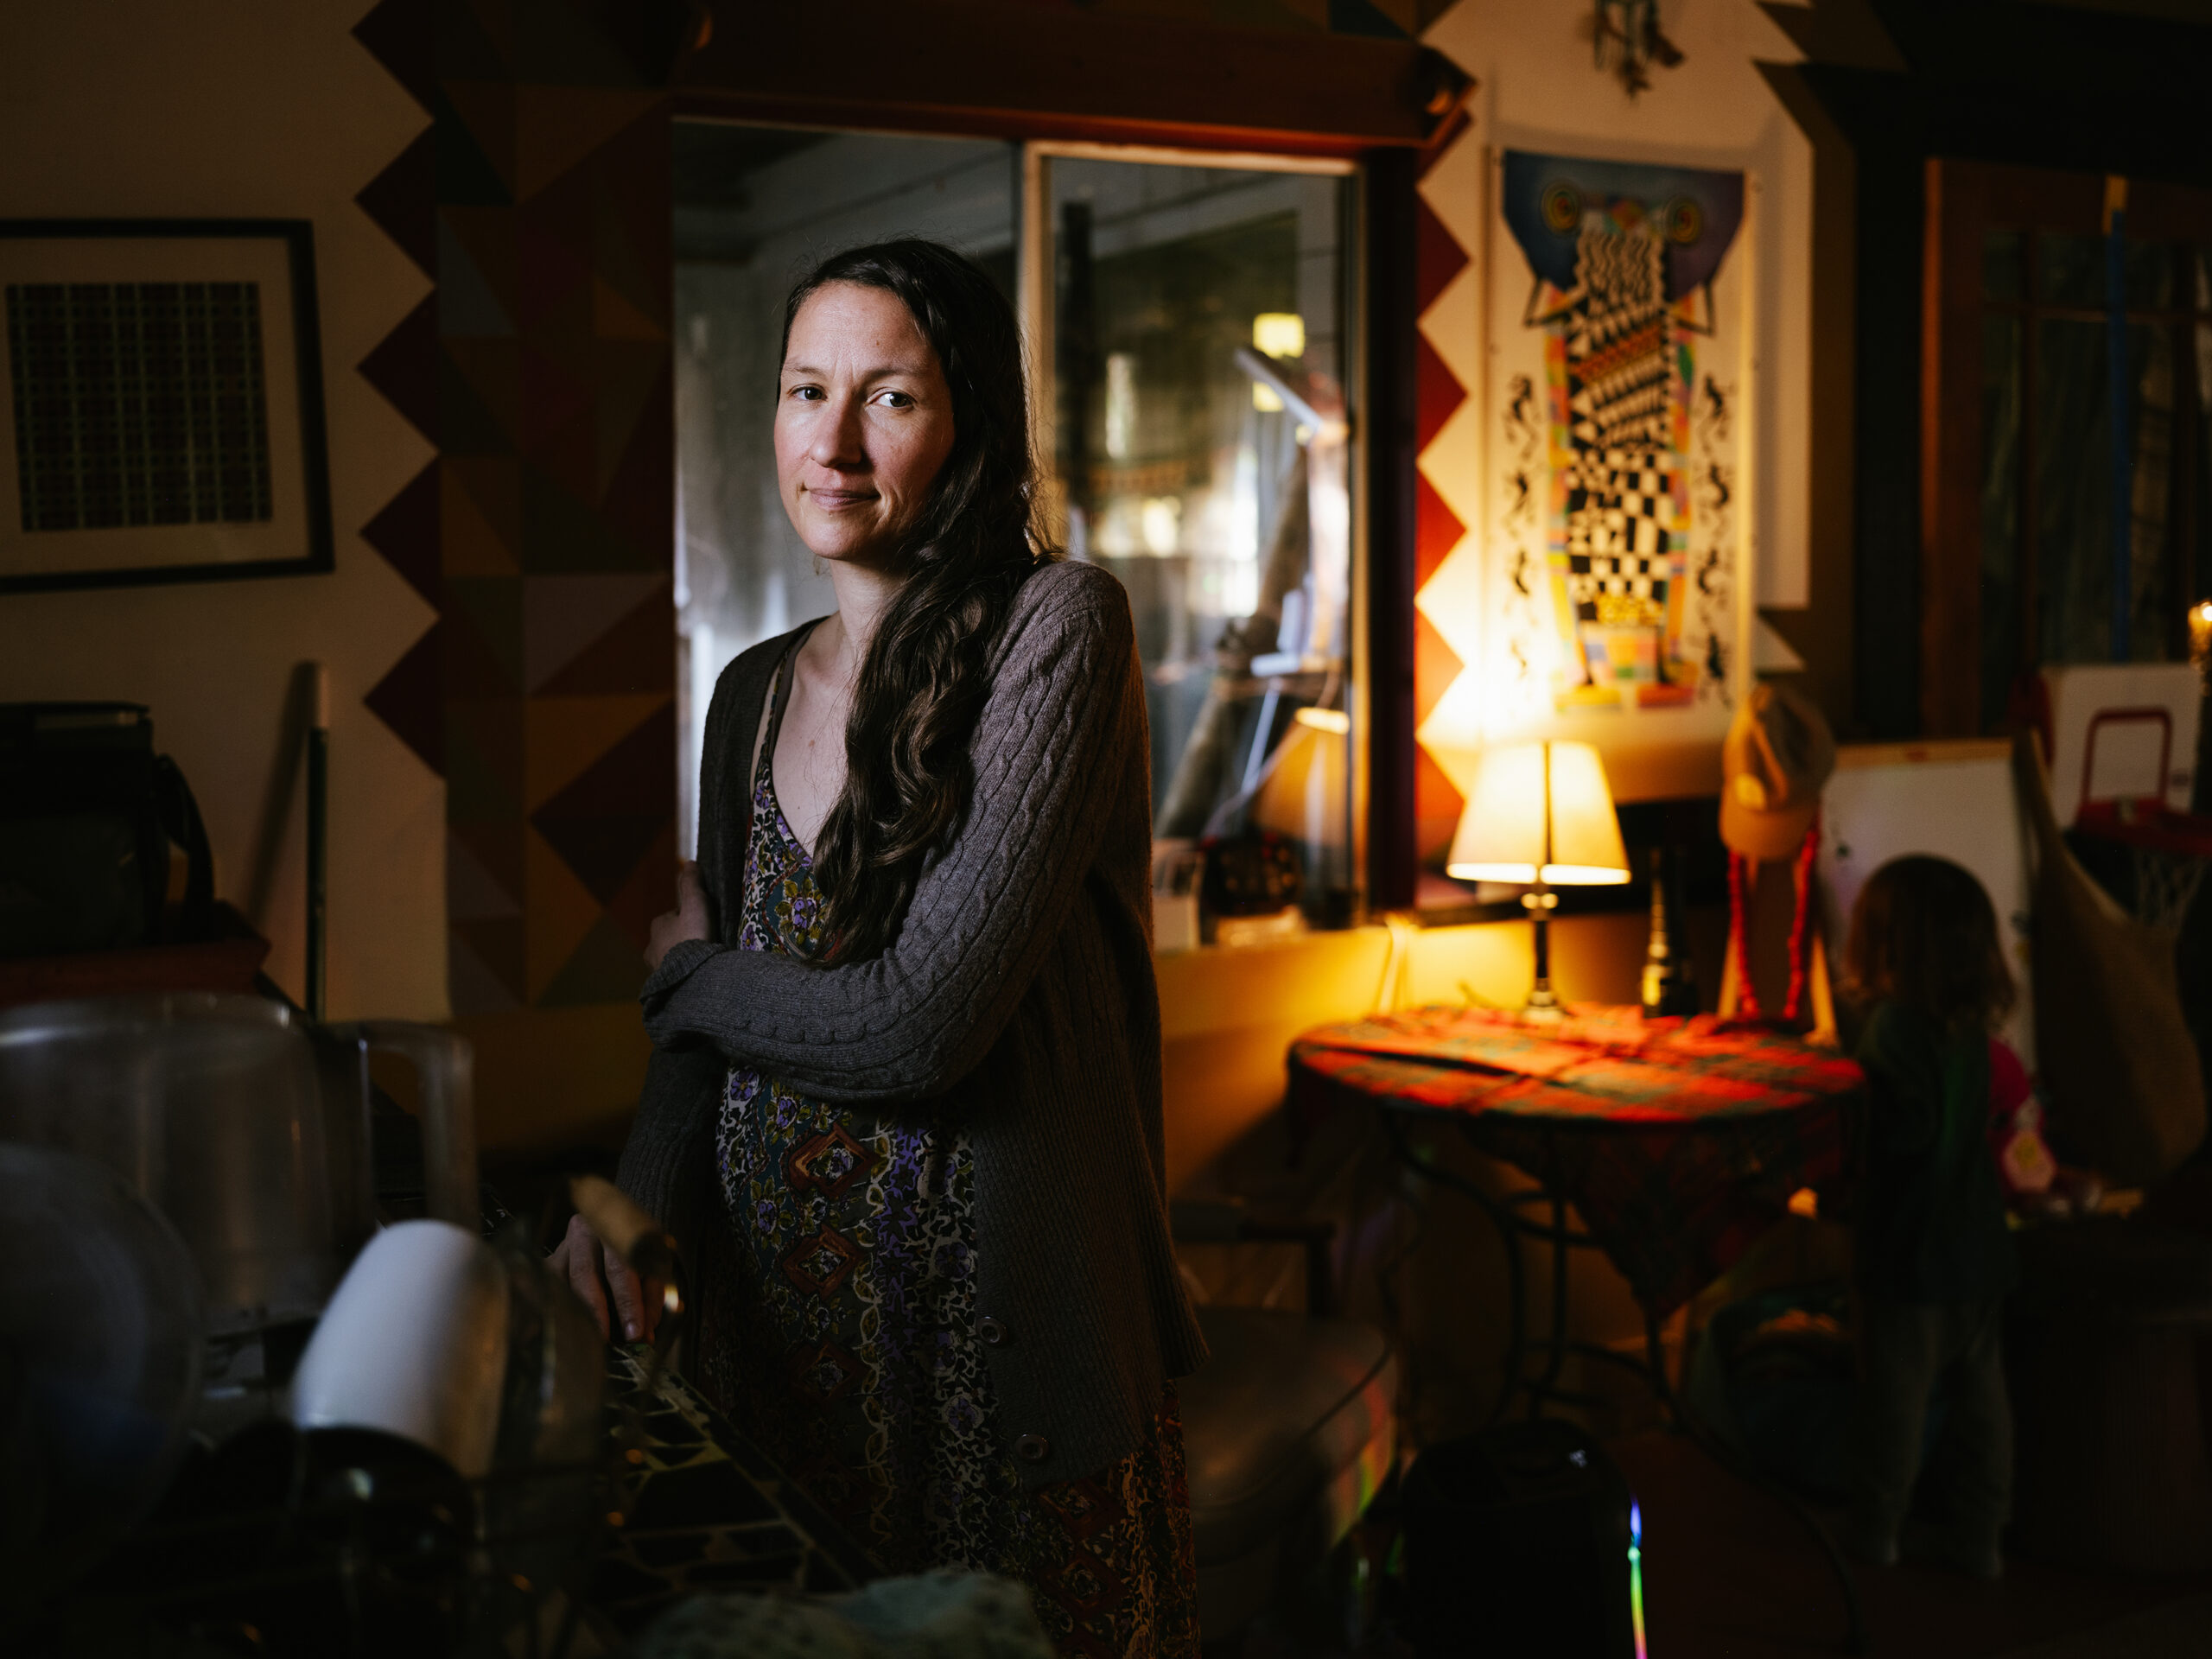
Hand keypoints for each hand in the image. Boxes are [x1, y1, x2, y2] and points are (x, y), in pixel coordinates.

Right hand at [549, 1212, 664, 1342]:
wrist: (618, 1229)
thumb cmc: (638, 1252)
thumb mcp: (653, 1267)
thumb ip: (651, 1299)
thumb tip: (644, 1336)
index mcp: (616, 1230)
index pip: (621, 1268)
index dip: (628, 1302)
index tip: (634, 1333)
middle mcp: (585, 1233)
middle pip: (584, 1274)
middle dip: (596, 1312)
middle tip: (604, 1341)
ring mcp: (563, 1246)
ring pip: (559, 1281)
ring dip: (572, 1313)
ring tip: (582, 1341)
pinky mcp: (548, 1261)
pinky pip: (545, 1286)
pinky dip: (552, 1309)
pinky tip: (556, 1330)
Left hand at [646, 860, 709, 971]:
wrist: (691, 977)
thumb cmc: (693, 937)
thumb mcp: (696, 904)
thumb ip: (692, 883)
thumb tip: (690, 863)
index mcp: (657, 925)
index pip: (676, 916)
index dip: (692, 917)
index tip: (706, 924)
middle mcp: (651, 946)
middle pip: (672, 937)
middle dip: (686, 939)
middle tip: (706, 942)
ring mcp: (655, 967)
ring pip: (672, 957)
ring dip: (684, 957)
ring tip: (702, 961)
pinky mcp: (662, 985)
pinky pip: (674, 975)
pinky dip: (683, 973)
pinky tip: (696, 975)